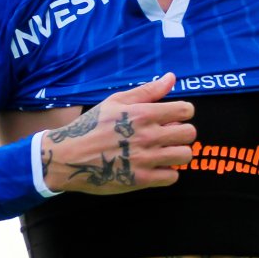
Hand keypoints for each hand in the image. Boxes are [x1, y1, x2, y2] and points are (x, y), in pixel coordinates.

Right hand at [41, 74, 195, 193]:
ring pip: (185, 156)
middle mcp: (148, 136)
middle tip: (169, 135)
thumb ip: (147, 91)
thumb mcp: (116, 102)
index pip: (186, 110)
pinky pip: (172, 177)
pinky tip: (156, 166)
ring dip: (178, 153)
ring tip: (165, 151)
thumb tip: (171, 77)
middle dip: (182, 132)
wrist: (69, 157)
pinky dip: (167, 172)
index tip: (174, 117)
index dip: (184, 112)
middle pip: (190, 134)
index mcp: (143, 114)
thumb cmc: (92, 126)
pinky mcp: (141, 180)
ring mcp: (146, 159)